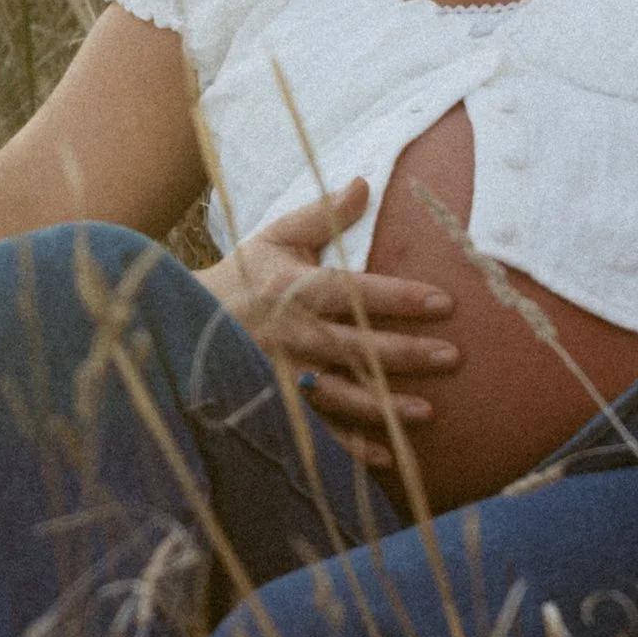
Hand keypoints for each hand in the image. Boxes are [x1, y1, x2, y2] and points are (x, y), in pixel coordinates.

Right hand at [205, 177, 459, 465]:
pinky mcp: (277, 407)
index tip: (443, 302)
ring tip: (429, 412)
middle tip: (453, 356)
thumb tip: (365, 182)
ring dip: (385, 406)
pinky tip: (388, 454)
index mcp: (295, 290)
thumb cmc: (242, 277)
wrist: (184, 324)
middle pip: (357, 346)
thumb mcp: (276, 239)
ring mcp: (284, 376)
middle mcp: (292, 335)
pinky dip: (350, 448)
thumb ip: (323, 216)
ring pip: (342, 394)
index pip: (356, 292)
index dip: (400, 297)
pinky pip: (318, 431)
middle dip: (406, 353)